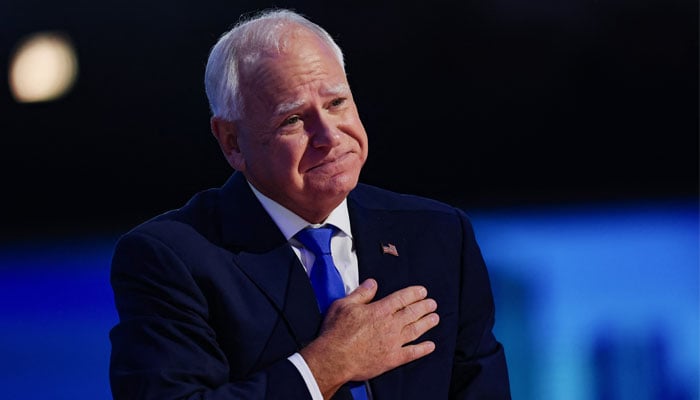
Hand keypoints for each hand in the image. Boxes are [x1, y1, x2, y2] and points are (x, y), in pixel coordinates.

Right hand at [299, 278, 438, 397]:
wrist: (334, 359)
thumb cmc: (336, 332)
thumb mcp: (344, 305)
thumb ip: (361, 293)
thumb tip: (372, 283)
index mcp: (379, 310)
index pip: (402, 298)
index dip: (414, 293)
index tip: (422, 291)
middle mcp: (390, 325)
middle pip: (412, 313)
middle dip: (425, 306)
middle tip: (432, 303)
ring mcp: (393, 343)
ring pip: (416, 330)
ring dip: (427, 323)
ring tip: (435, 318)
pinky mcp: (392, 359)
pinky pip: (412, 353)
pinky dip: (423, 349)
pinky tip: (430, 346)